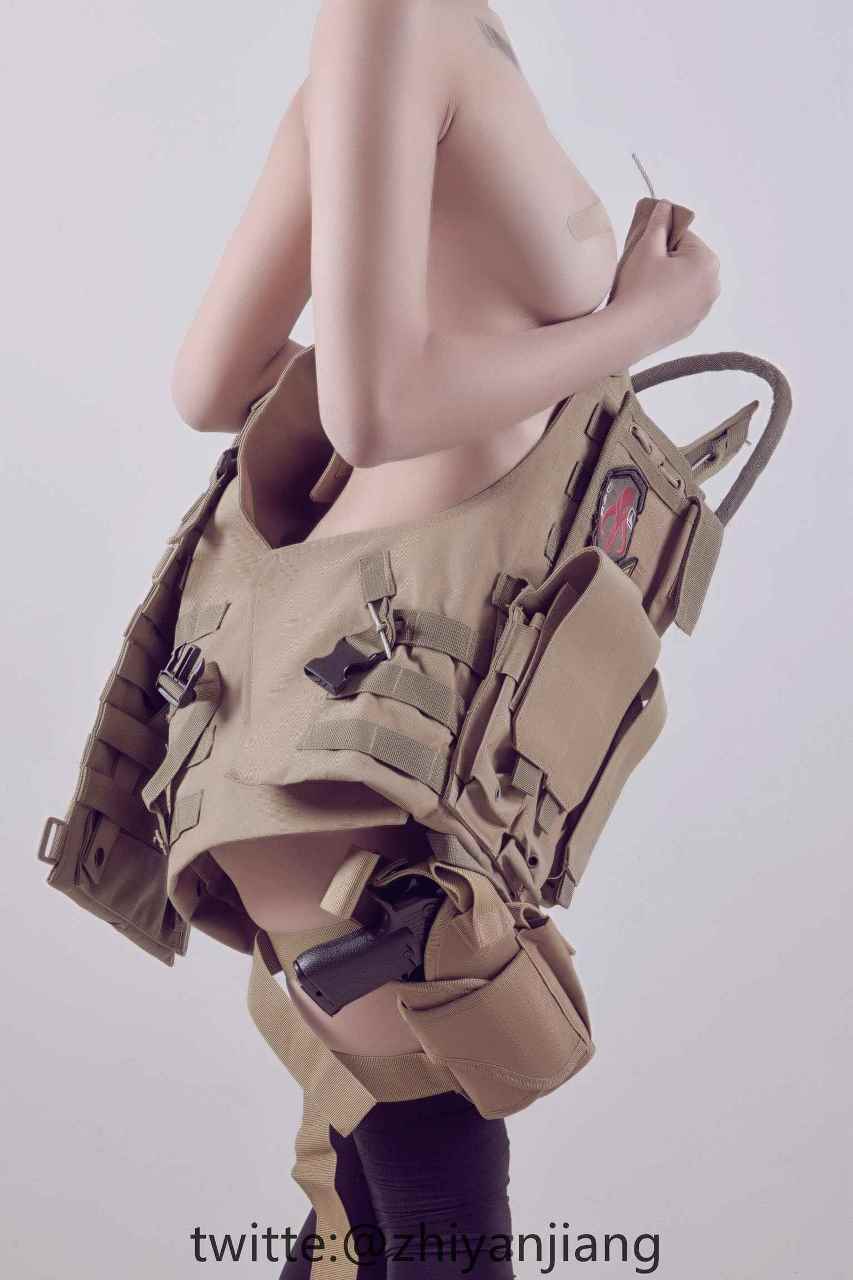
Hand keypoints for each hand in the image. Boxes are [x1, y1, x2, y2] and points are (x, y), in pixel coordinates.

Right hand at [611, 199, 721, 351]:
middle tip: (644, 272)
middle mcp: (714, 284)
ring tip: (645, 290)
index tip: (646, 252)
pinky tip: (650, 306)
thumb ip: (658, 222)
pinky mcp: (692, 325)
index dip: (660, 241)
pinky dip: (668, 301)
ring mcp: (704, 308)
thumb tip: (665, 205)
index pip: (683, 236)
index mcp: (707, 261)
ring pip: (684, 282)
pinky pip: (681, 304)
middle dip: (667, 261)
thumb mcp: (646, 247)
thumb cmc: (638, 287)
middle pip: (687, 260)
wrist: (627, 332)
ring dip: (668, 280)